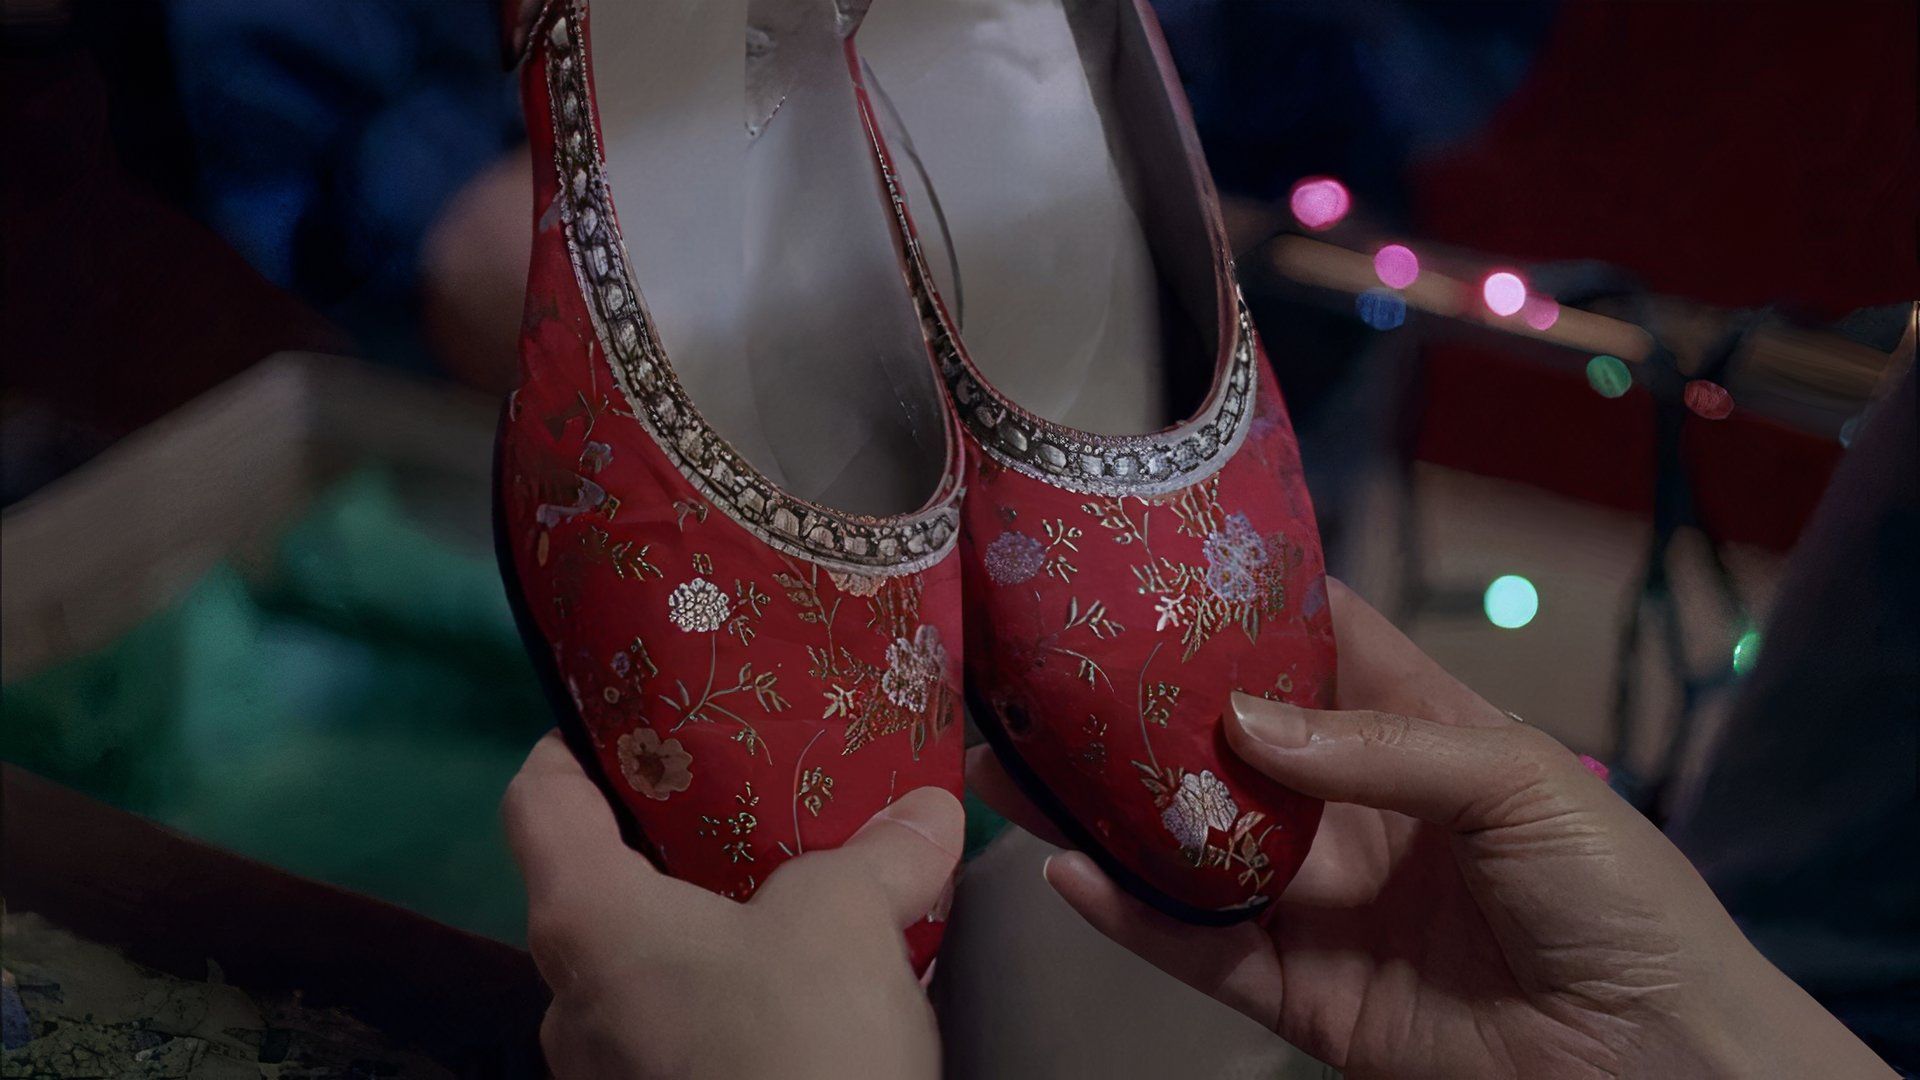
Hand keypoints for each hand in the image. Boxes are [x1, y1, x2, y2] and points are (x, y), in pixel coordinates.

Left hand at [505, 731, 957, 1078]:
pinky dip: (722, 999)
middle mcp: (568, 997)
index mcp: (586, 919)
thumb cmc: (795, 1040)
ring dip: (701, 930)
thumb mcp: (848, 921)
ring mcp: (604, 1074)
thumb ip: (880, 854)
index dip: (570, 743)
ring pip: (638, 971)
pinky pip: (674, 1034)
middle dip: (664, 842)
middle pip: (592, 888)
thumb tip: (930, 810)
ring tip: (784, 896)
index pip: (535, 800)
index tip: (626, 715)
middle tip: (740, 798)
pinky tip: (795, 994)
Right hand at [972, 580, 1893, 1078]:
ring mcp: (1320, 903)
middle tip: (1050, 672)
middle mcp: (1353, 810)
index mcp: (1417, 735)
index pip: (1315, 649)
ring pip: (1190, 846)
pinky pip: (1200, 948)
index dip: (1243, 604)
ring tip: (1018, 768)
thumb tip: (1242, 721)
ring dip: (1105, 812)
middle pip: (1225, 749)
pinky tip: (1071, 873)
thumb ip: (1381, 747)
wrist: (1654, 1065)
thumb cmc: (1621, 899)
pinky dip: (1131, 916)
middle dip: (1141, 712)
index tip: (1155, 561)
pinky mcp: (1300, 994)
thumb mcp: (1521, 782)